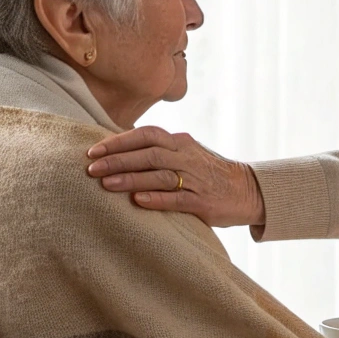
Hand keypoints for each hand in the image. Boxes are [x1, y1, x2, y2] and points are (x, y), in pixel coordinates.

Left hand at [86, 126, 267, 227]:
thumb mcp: (185, 154)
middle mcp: (187, 157)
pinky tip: (138, 201)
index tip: (93, 151)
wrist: (247, 190)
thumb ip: (158, 151)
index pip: (145, 135)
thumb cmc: (207, 173)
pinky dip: (156, 199)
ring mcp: (196, 179)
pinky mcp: (202, 202)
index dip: (118, 142)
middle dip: (117, 160)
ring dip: (131, 178)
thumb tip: (118, 150)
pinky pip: (177, 199)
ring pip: (159, 175)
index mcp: (180, 143)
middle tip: (91, 168)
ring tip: (107, 184)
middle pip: (148, 154)